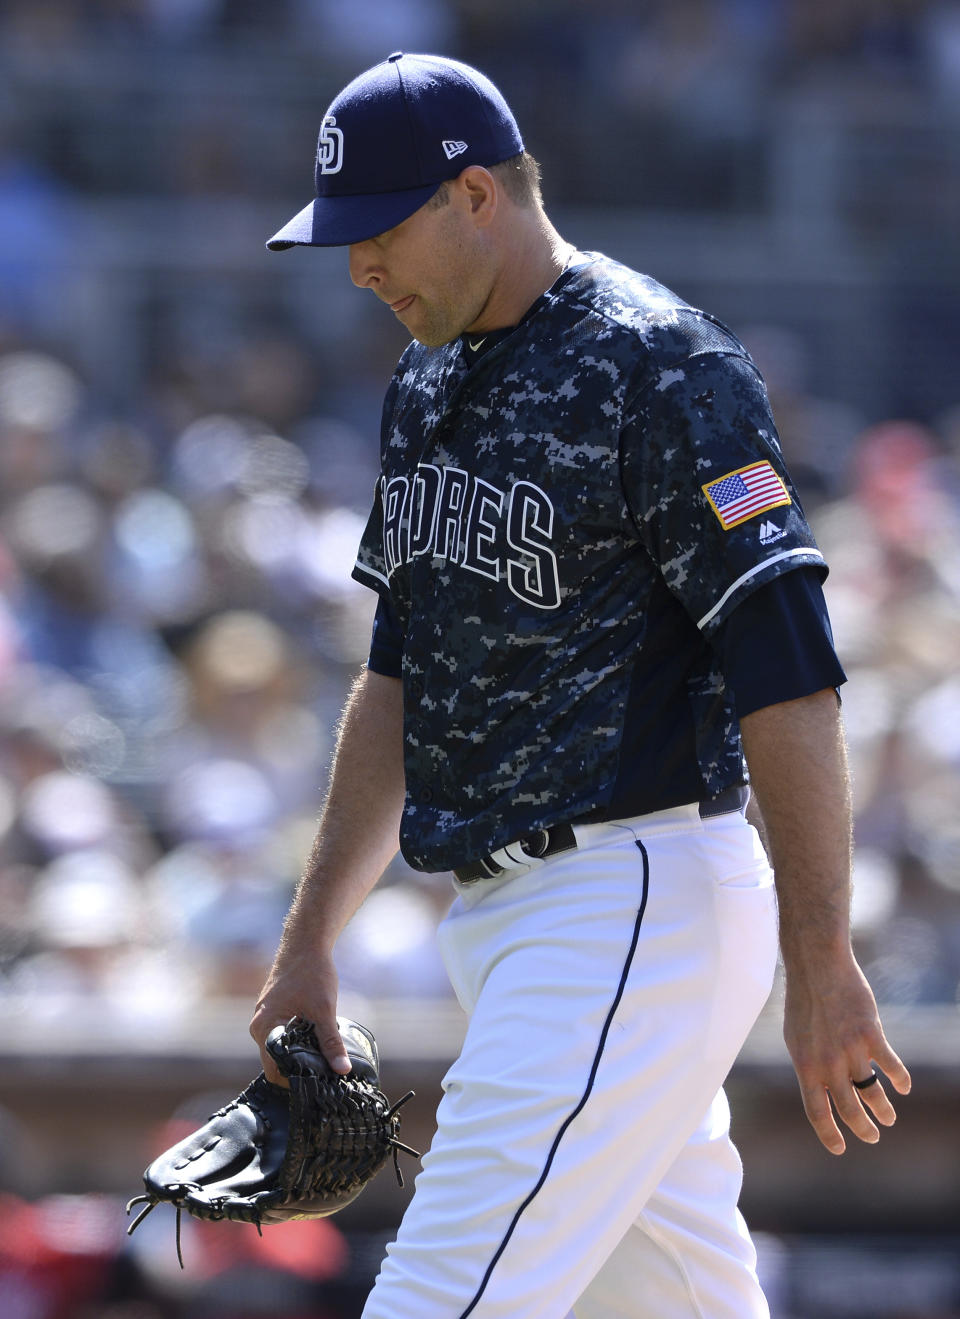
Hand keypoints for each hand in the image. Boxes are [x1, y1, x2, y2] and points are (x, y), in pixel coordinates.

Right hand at [250, 949, 351, 1082]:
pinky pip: (284, 1036)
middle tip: (324, 1077)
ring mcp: (266, 1019)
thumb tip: (341, 1070)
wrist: (305, 944)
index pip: (274, 1070)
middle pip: (276, 1062)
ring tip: (324, 1062)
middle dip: (298, 1070)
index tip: (317, 1086)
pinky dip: (299, 1043)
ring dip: (300, 1056)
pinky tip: (318, 1043)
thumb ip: (331, 1042)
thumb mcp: (324, 1010)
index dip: (294, 1081)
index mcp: (264, 1027)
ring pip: (281, 1049)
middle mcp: (260, 1025)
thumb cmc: (311, 972)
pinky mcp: (275, 1013)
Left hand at [783, 952, 910, 1154]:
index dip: (829, 1134)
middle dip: (862, 1129)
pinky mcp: (871, 1035)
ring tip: (889, 1119)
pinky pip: (890, 1065)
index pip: (817, 1112)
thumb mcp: (796, 1037)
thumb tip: (822, 1087)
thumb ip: (810, 1064)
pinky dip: (900, 1079)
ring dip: (882, 1109)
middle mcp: (828, 1064)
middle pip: (849, 1109)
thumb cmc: (804, 1001)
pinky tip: (904, 1087)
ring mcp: (851, 1050)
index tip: (840, 1149)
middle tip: (872, 1137)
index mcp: (805, 1066)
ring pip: (872, 1092)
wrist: (817, 968)